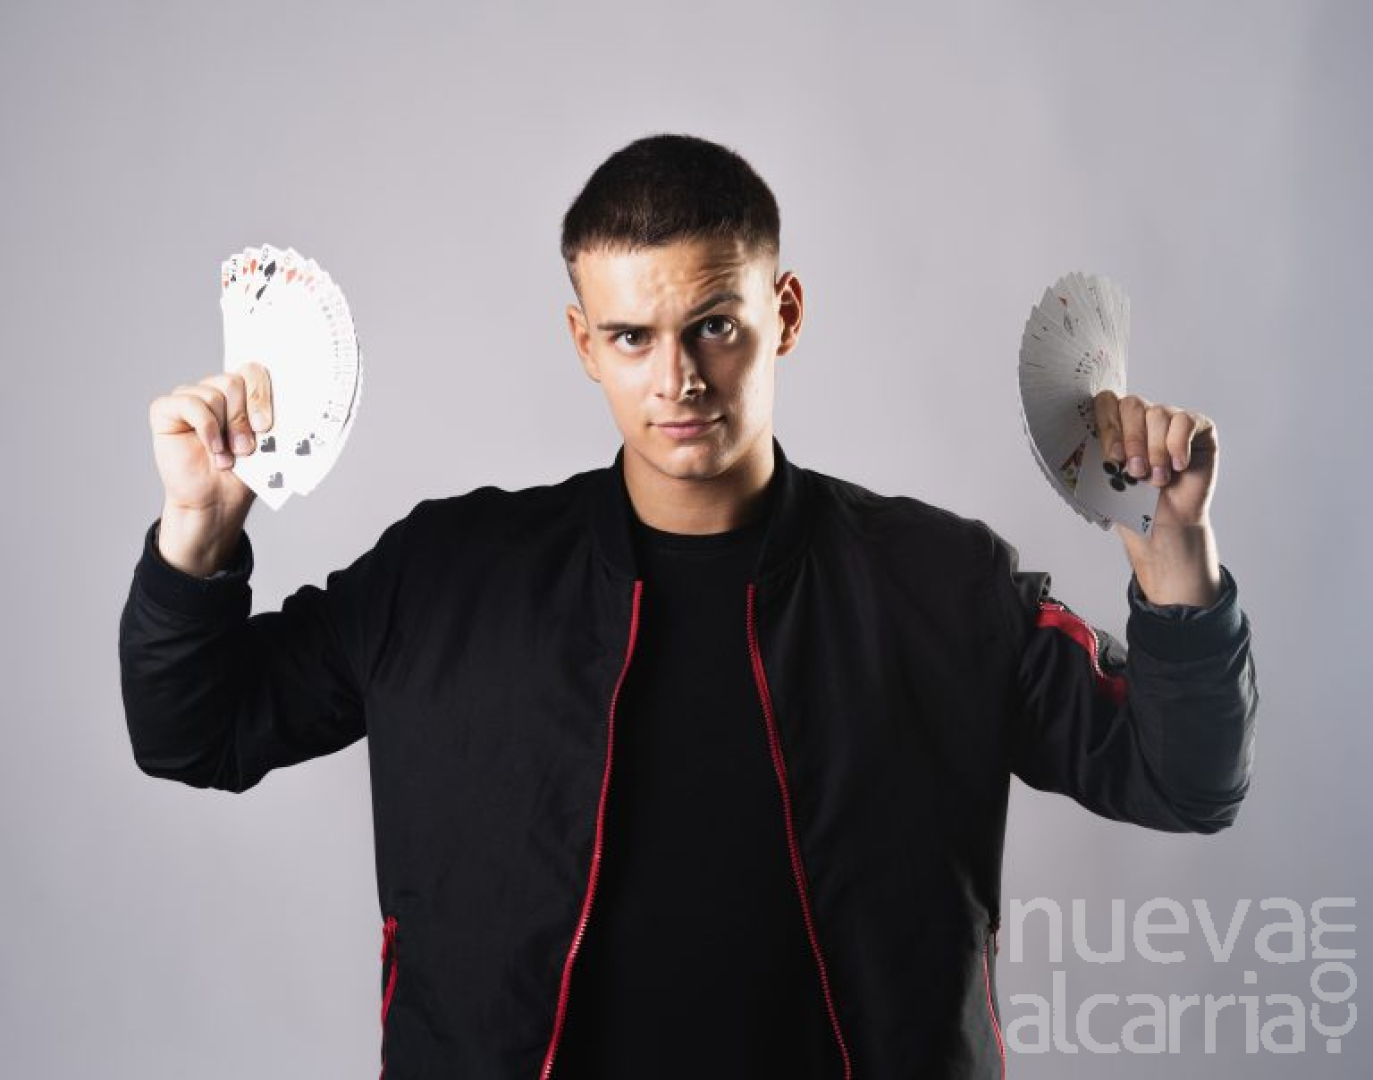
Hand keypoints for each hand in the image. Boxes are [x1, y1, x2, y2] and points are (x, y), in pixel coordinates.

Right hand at [147, 363, 273, 574]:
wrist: (216, 501)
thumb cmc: (243, 473)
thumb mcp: (266, 444)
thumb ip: (271, 418)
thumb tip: (293, 400)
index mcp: (242, 394)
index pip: (254, 371)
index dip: (261, 394)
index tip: (265, 425)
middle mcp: (215, 390)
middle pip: (234, 380)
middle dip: (244, 417)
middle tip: (246, 448)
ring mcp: (190, 398)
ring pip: (214, 393)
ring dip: (225, 429)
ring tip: (226, 456)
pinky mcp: (166, 410)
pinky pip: (189, 403)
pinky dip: (205, 427)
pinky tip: (212, 449)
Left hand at [1092, 390, 1221, 605]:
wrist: (1163, 524)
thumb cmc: (1133, 501)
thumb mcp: (1105, 477)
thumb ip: (1092, 453)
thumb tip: (1067, 438)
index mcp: (1117, 424)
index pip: (1106, 402)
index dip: (1107, 426)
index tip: (1111, 458)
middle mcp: (1143, 417)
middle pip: (1132, 404)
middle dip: (1131, 440)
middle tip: (1134, 472)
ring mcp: (1170, 419)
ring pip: (1158, 414)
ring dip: (1155, 451)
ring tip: (1157, 479)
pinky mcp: (1198, 427)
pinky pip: (1185, 421)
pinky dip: (1178, 445)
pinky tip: (1178, 466)